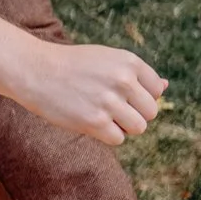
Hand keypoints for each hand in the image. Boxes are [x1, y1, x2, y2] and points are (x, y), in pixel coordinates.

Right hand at [9, 38, 165, 144]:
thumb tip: (165, 87)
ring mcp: (110, 101)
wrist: (35, 70)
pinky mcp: (95, 121)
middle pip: (150, 112)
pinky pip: (119, 139)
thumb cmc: (72, 66)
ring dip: (122, 126)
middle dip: (133, 114)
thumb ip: (136, 74)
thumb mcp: (106, 60)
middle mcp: (123, 80)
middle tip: (109, 107)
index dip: (140, 97)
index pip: (156, 91)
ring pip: (138, 128)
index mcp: (129, 61)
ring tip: (101, 114)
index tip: (120, 94)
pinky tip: (90, 121)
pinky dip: (107, 135)